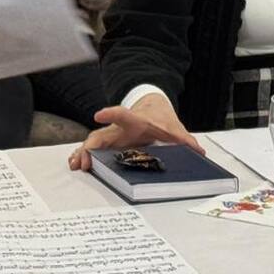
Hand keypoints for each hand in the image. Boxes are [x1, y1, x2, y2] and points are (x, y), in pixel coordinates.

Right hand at [67, 94, 201, 170]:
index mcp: (136, 122)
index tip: (99, 115)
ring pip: (94, 143)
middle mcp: (120, 129)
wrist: (152, 109)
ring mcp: (113, 136)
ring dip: (83, 153)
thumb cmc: (161, 120)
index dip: (111, 114)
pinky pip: (94, 149)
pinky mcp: (110, 144)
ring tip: (75, 164)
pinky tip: (76, 164)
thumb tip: (198, 151)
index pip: (122, 115)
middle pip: (102, 135)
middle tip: (83, 160)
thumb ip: (184, 139)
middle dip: (90, 146)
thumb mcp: (174, 128)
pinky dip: (85, 156)